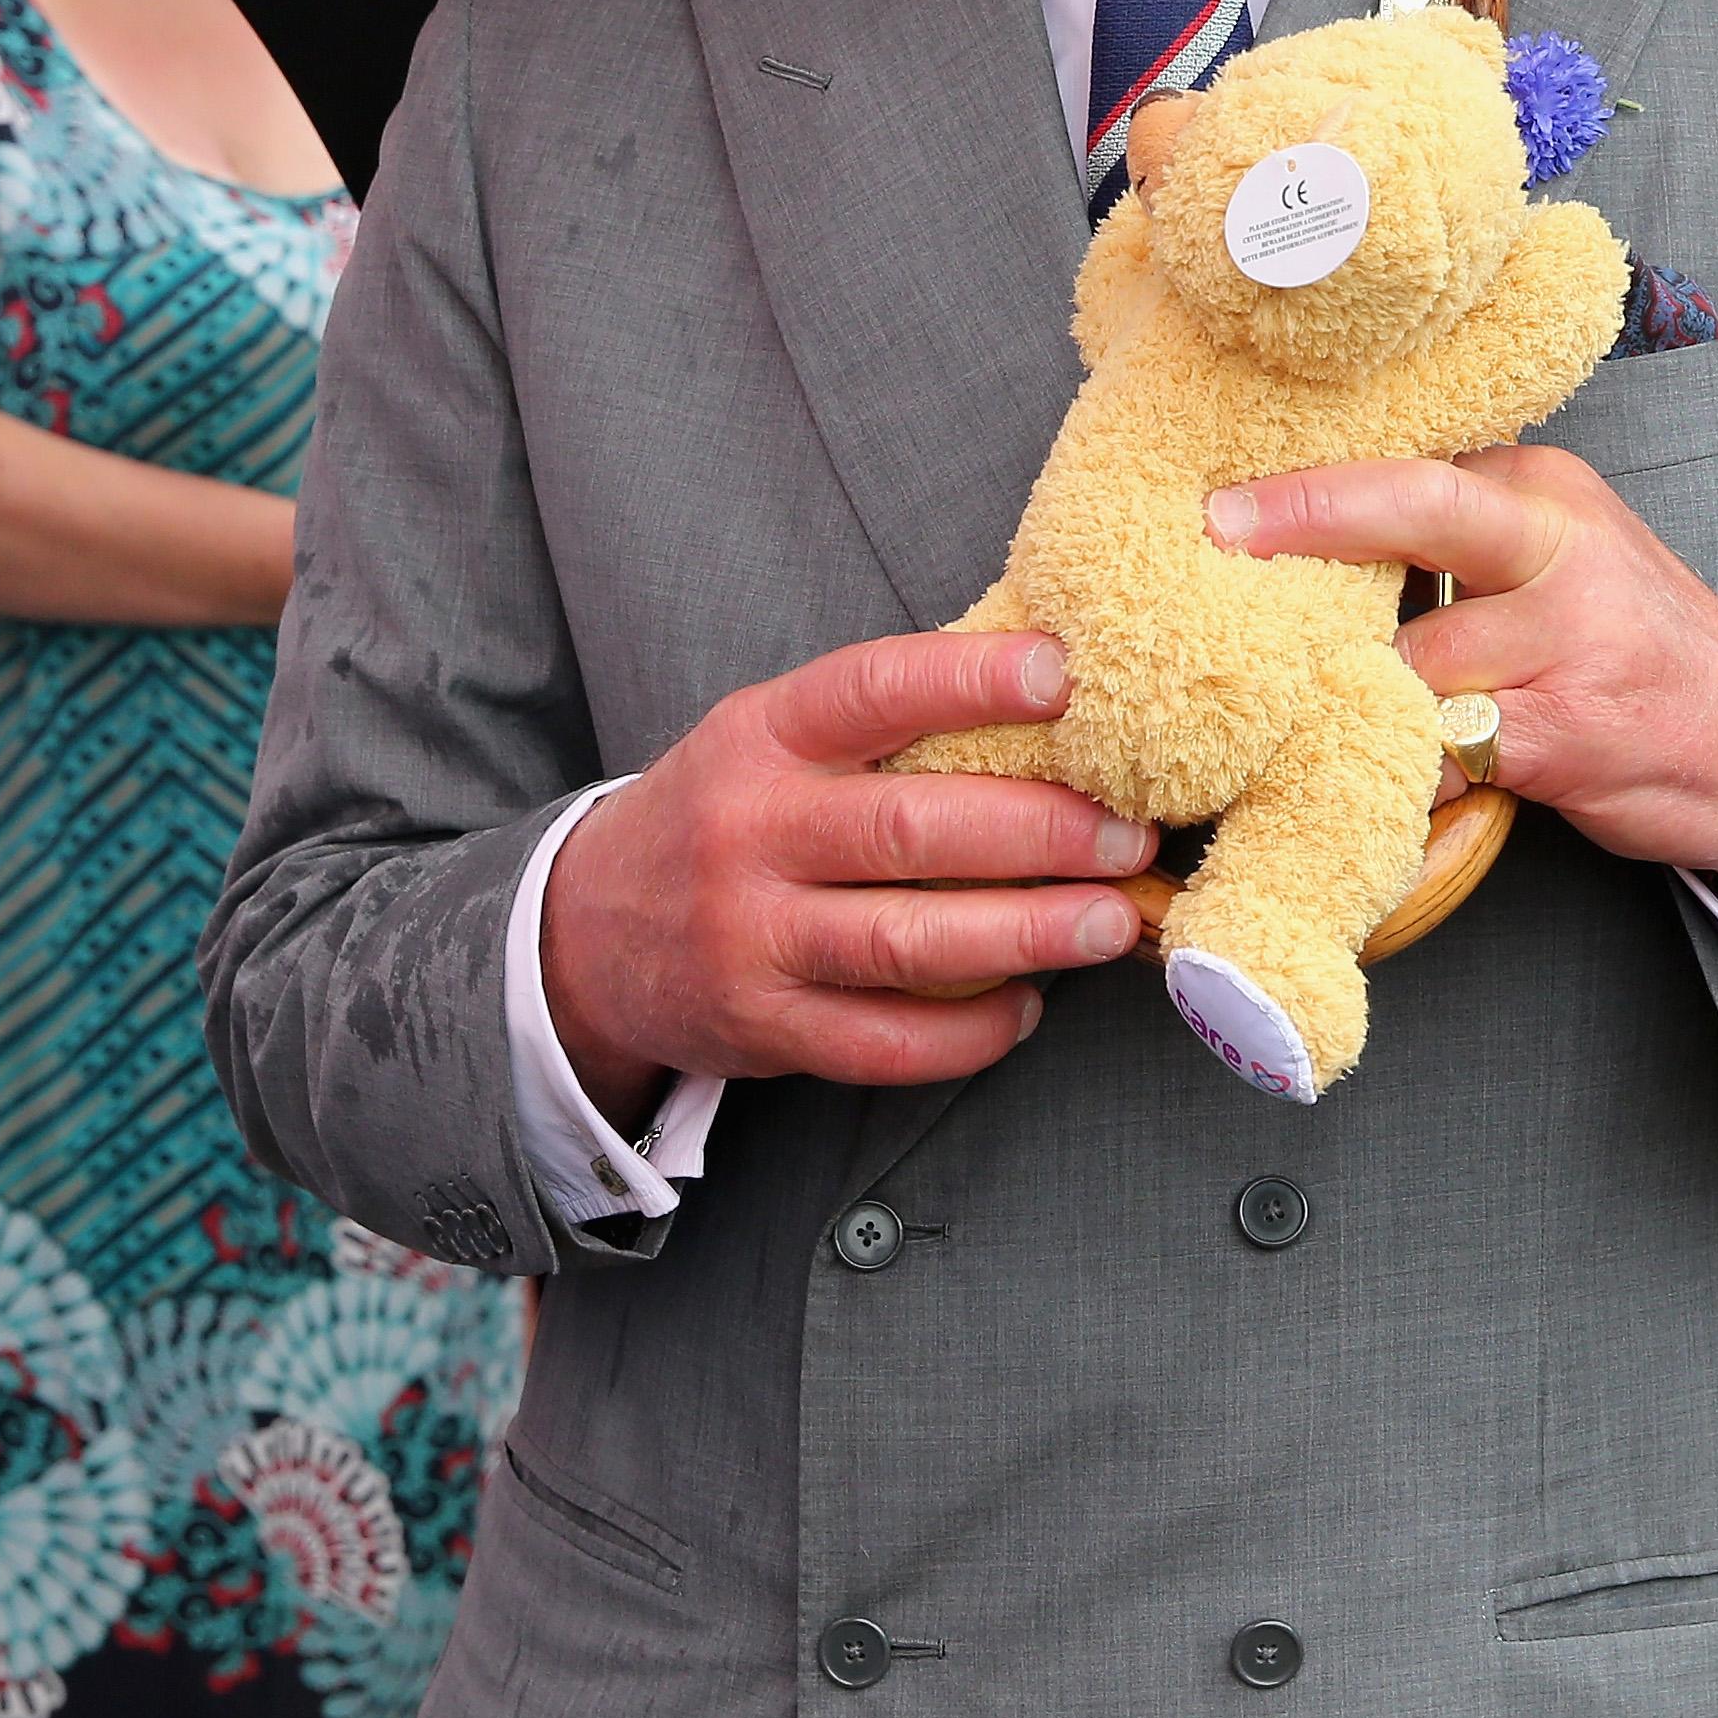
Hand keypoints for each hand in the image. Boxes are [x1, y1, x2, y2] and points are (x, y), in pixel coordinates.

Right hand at [540, 630, 1152, 1129]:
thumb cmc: (724, 812)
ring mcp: (751, 938)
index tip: (1062, 674)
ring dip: (1027, 933)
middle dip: (1038, 832)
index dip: (968, 680)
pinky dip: (967, 1032)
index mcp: (763, 735)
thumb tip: (1049, 691)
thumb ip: (881, 720)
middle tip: (1131, 835)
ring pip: (907, 942)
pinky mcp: (763, 1029)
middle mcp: (750, 832)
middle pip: (910, 830)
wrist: (586, 932)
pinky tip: (1028, 1006)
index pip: (872, 690)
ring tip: (1112, 922)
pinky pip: (882, 1043)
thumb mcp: (769, 735)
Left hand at [1205, 448, 1717, 959]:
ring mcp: (1568, 640)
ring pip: (1407, 655)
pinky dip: (1386, 772)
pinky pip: (1434, 751)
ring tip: (1287, 716)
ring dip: (1339, 694)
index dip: (1312, 481)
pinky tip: (1357, 786)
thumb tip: (1308, 534)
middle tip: (1215, 538)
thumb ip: (1468, 538)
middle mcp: (1561, 546)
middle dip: (1306, 522)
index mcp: (1549, 489)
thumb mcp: (1569, 557)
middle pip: (1411, 512)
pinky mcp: (1561, 733)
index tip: (1221, 500)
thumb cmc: (1639, 652)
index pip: (1416, 462)